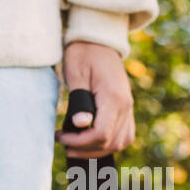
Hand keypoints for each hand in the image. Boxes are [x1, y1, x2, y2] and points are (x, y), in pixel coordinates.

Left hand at [54, 41, 135, 158]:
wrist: (98, 40)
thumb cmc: (83, 54)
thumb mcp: (76, 74)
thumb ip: (79, 100)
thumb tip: (81, 125)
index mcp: (113, 97)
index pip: (101, 134)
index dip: (79, 142)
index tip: (61, 137)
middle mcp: (126, 105)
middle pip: (111, 142)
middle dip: (86, 149)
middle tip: (64, 144)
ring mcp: (128, 107)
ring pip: (121, 142)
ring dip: (98, 150)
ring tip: (76, 147)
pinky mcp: (126, 107)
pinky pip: (124, 134)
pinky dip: (110, 142)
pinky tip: (91, 141)